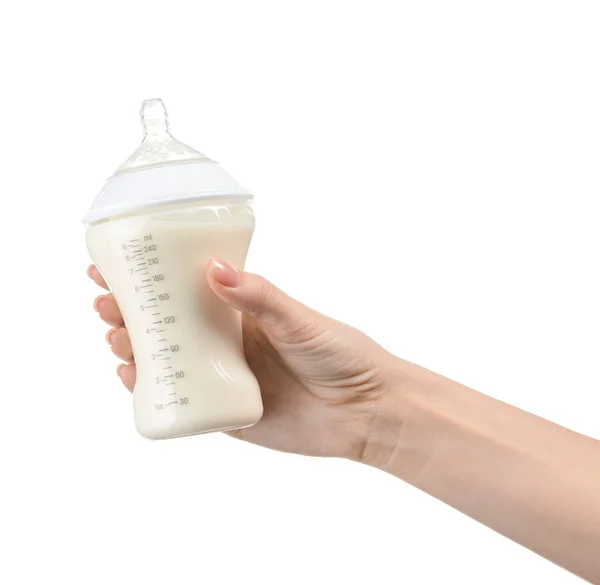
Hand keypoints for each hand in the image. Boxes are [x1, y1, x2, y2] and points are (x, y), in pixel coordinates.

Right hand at [88, 259, 395, 459]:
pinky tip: (132, 378)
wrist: (365, 411)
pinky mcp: (225, 411)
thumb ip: (259, 296)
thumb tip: (214, 267)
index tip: (115, 267)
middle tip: (107, 305)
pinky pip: (181, 400)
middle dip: (131, 313)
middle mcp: (227, 341)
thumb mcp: (298, 318)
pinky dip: (152, 390)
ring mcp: (223, 376)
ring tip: (117, 339)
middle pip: (166, 324)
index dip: (150, 277)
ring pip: (167, 360)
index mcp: (241, 312)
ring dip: (134, 348)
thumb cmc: (340, 354)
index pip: (185, 289)